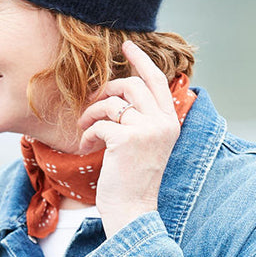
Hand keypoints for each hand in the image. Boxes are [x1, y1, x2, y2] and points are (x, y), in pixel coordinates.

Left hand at [77, 40, 180, 237]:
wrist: (133, 210)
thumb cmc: (133, 180)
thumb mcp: (144, 145)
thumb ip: (141, 120)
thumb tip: (120, 96)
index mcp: (170, 122)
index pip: (157, 80)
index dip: (141, 60)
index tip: (126, 46)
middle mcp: (162, 122)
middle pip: (131, 85)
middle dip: (106, 91)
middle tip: (92, 106)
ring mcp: (146, 130)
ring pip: (112, 102)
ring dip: (92, 113)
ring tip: (85, 129)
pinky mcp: (126, 139)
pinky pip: (99, 123)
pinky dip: (88, 134)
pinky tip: (87, 148)